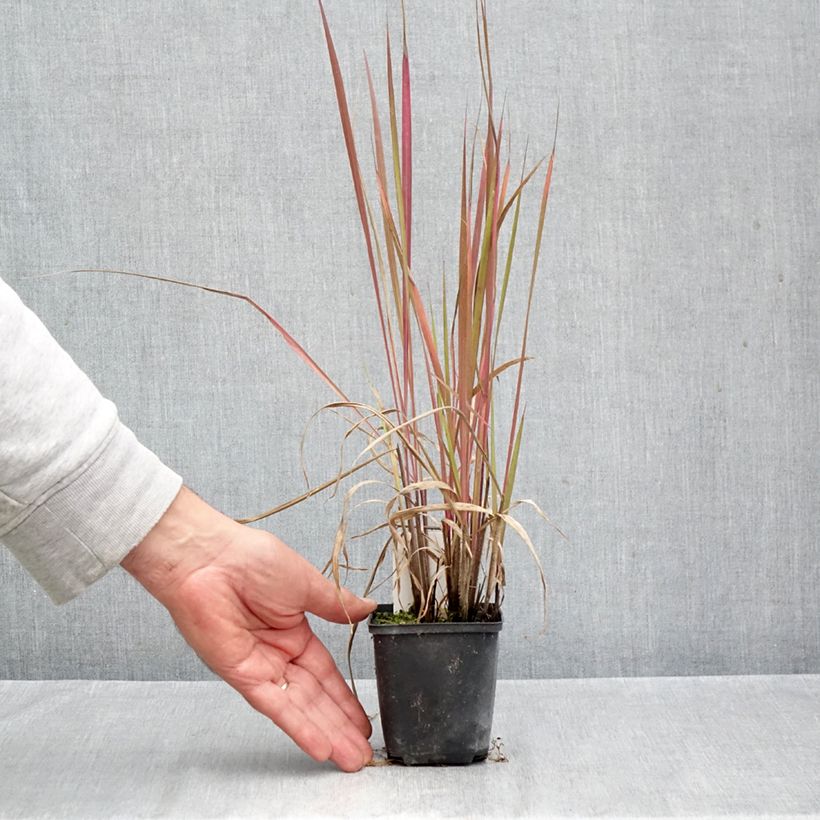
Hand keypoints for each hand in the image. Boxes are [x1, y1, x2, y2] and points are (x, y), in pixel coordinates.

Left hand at [121, 486, 376, 771]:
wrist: (210, 556)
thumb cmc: (250, 558)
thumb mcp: (307, 582)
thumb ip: (337, 604)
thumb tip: (367, 607)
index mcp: (293, 630)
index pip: (325, 673)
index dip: (345, 697)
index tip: (363, 719)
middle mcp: (277, 653)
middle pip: (315, 697)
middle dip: (340, 725)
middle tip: (362, 752)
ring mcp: (259, 666)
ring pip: (299, 706)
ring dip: (325, 733)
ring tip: (350, 757)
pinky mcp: (241, 674)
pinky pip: (274, 704)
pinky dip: (297, 725)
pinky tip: (319, 744)